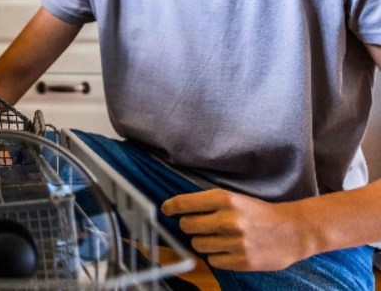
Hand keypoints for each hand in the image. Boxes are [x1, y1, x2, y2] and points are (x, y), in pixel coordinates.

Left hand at [161, 188, 312, 270]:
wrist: (294, 231)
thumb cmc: (260, 213)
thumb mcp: (235, 199)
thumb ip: (208, 203)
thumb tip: (177, 209)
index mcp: (225, 199)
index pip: (185, 204)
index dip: (171, 207)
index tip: (165, 210)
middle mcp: (229, 220)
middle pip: (187, 226)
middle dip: (189, 226)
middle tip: (197, 225)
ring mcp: (236, 242)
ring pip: (198, 245)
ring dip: (202, 242)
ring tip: (217, 238)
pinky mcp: (243, 261)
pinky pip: (213, 260)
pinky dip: (216, 256)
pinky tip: (228, 249)